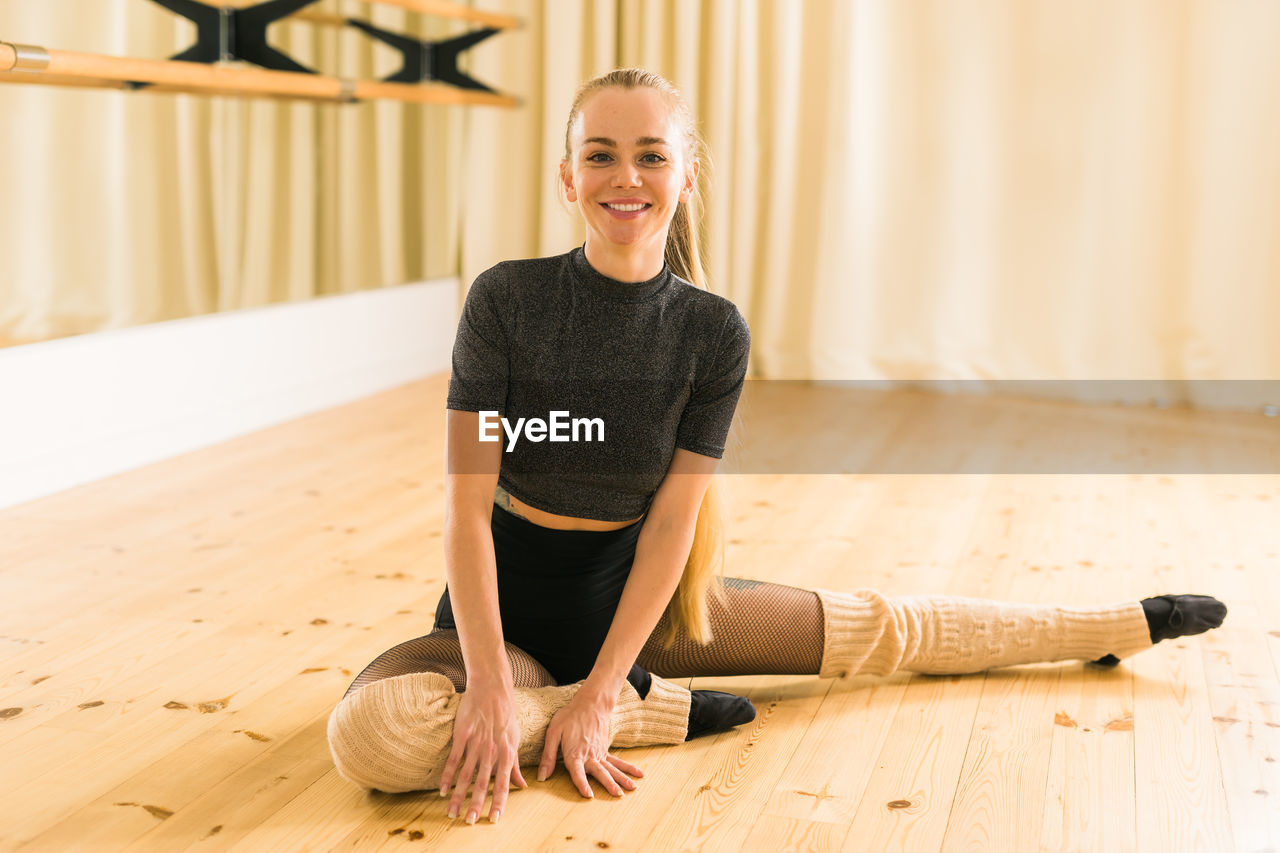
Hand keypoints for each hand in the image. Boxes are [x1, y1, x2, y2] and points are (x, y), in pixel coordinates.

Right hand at [440, 682, 525, 823]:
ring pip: (466, 775)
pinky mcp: (462, 734)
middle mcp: (492, 750)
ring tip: (453, 813)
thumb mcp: (515, 738)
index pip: (504, 783)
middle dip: (476, 804)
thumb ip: (515, 764)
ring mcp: (476, 742)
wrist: (492, 687)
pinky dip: (448, 776)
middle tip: (470, 822)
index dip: (499, 802)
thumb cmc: (506, 713)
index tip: (494, 819)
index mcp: (507, 752)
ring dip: (459, 796)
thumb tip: (522, 786)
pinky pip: (454, 759)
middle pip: (482, 782)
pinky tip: (443, 790)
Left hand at [538, 689, 643, 797]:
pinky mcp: (605, 750)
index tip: (589, 795)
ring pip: (612, 769)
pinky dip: (628, 768)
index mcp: (574, 753)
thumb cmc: (569, 717)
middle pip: (600, 772)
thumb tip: (542, 777)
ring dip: (622, 779)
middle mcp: (589, 755)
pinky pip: (618, 762)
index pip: (578, 772)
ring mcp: (599, 753)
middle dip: (609, 785)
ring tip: (633, 789)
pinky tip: (639, 774)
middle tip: (618, 795)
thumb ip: (548, 756)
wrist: (590, 703)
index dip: (582, 784)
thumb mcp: (553, 733)